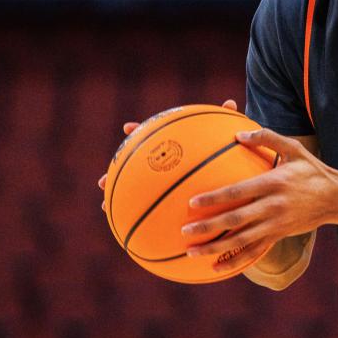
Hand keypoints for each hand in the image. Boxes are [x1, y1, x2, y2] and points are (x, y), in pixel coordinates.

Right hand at [98, 99, 239, 210]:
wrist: (236, 174)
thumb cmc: (231, 153)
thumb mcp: (231, 138)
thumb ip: (229, 119)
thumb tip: (229, 102)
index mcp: (175, 147)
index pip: (152, 136)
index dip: (139, 131)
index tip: (127, 127)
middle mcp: (164, 166)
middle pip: (133, 169)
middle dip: (116, 174)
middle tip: (101, 181)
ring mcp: (166, 184)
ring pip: (138, 195)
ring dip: (120, 202)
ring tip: (106, 208)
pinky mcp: (175, 202)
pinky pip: (158, 215)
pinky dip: (149, 224)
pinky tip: (141, 234)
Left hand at [180, 127, 337, 272]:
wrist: (336, 198)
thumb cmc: (311, 169)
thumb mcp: (294, 148)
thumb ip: (267, 138)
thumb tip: (237, 133)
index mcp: (273, 183)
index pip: (239, 192)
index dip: (216, 198)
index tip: (193, 202)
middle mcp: (273, 206)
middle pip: (236, 220)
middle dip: (209, 227)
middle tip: (185, 232)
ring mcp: (276, 224)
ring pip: (241, 240)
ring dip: (215, 248)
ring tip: (192, 252)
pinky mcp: (279, 235)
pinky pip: (254, 252)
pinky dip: (235, 261)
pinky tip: (217, 267)